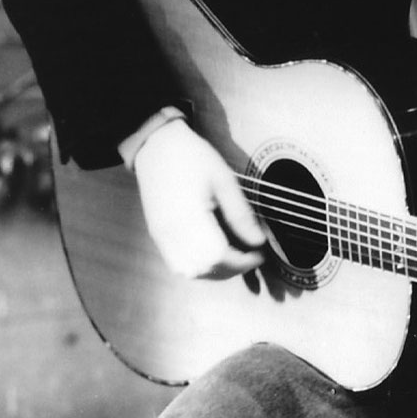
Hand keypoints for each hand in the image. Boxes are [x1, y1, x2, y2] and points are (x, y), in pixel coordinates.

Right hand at [133, 119, 265, 278]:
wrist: (158, 146)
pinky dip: (199, 265)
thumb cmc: (192, 157)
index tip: (259, 254)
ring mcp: (161, 236)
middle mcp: (170, 233)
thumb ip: (241, 214)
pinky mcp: (157, 235)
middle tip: (251, 256)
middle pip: (203, 269)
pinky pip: (178, 263)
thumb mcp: (224, 180)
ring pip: (189, 271)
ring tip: (235, 255)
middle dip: (231, 269)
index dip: (242, 262)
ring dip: (215, 271)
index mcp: (189, 217)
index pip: (218, 257)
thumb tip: (258, 241)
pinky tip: (214, 253)